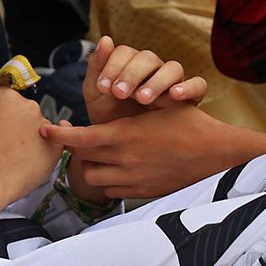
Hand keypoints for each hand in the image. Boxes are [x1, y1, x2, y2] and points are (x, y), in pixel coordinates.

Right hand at [0, 85, 58, 225]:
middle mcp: (31, 108)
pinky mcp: (56, 147)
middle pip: (23, 109)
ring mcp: (46, 127)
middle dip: (14, 120)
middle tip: (0, 139)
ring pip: (37, 126)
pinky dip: (42, 147)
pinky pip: (52, 142)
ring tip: (13, 152)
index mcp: (9, 97)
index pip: (6, 94)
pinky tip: (27, 157)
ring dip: (28, 134)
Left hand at [43, 107, 265, 199]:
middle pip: (82, 160)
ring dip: (92, 166)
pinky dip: (108, 180)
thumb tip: (113, 71)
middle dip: (76, 149)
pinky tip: (115, 168)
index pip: (79, 139)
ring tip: (96, 154)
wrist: (220, 156)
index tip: (45, 130)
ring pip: (95, 177)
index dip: (57, 136)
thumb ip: (133, 91)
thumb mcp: (161, 103)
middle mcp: (124, 160)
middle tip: (76, 139)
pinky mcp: (143, 194)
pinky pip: (112, 191)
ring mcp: (134, 180)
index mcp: (125, 135)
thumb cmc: (191, 123)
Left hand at [80, 35, 206, 125]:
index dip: (113, 66)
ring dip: (157, 81)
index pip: (125, 52)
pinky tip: (175, 96)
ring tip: (143, 98)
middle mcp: (153, 69)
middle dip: (132, 74)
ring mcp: (173, 80)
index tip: (102, 87)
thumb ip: (97, 67)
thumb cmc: (110, 116)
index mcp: (129, 64)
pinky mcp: (191, 96)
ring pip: (173, 68)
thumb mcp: (97, 95)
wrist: (125, 145)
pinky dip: (189, 87)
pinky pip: (198, 84)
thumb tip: (105, 39)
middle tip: (120, 93)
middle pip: (148, 58)